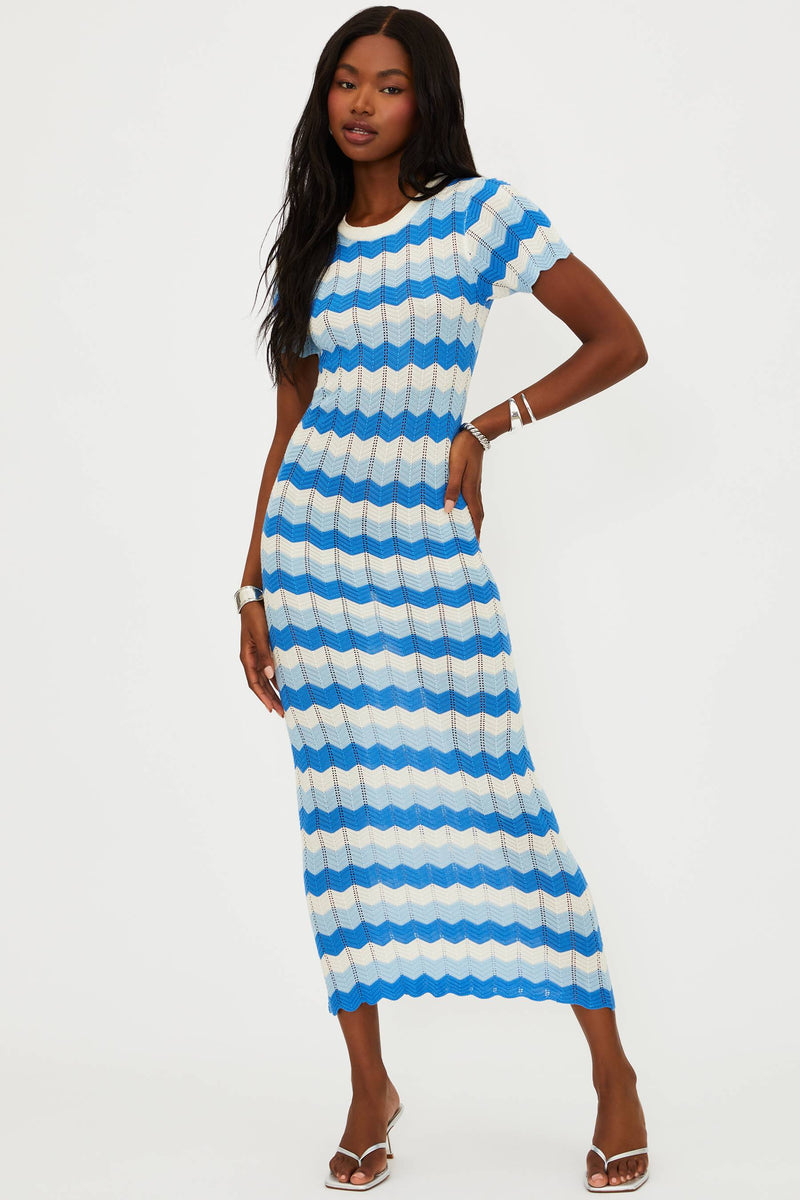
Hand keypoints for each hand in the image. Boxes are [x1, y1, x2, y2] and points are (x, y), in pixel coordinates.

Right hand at [239, 601, 284, 717]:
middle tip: (284, 713)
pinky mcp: (266, 649)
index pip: (254, 683)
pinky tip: (286, 684)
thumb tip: (270, 675)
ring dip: (275, 691)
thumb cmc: (257, 616)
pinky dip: (278, 678)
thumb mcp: (262, 635)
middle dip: (271, 699)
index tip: (272, 709)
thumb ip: (266, 655)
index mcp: (247, 657)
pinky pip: (271, 668)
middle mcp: (252, 658)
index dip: (263, 697)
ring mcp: (258, 654)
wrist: (255, 600)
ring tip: (286, 704)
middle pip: (261, 684)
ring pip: (266, 678)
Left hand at [444, 428, 484, 542]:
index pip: (475, 517)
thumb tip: (448, 509)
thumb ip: (451, 488)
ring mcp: (474, 484)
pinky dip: (468, 509)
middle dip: (475, 530)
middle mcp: (474, 490)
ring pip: (474, 507)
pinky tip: (460, 509)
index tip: (475, 546)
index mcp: (470, 490)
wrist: (475, 434)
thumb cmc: (462, 449)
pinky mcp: (471, 479)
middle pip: (477, 515)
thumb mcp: (454, 468)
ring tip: (466, 531)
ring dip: (472, 520)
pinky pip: (471, 499)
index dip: (475, 532)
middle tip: (471, 543)